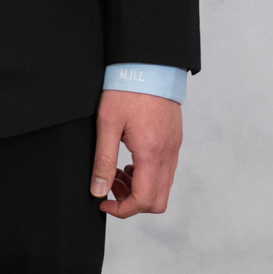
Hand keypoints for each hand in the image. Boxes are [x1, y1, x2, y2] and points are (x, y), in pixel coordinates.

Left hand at [90, 89, 181, 218]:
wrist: (149, 63)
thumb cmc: (127, 89)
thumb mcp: (107, 123)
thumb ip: (103, 160)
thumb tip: (98, 190)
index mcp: (151, 153)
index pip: (144, 201)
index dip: (122, 210)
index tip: (103, 202)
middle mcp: (168, 154)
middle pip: (158, 201)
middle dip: (132, 203)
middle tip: (110, 187)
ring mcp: (174, 147)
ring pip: (163, 186)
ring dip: (139, 188)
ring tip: (116, 171)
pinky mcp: (174, 140)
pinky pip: (166, 170)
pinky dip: (148, 175)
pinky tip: (128, 160)